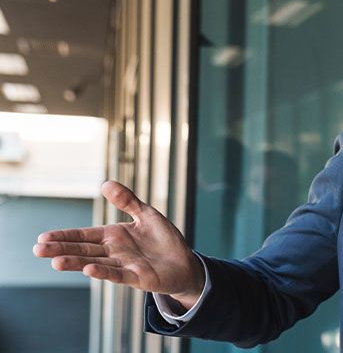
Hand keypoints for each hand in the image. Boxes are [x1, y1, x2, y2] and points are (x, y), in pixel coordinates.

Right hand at [33, 180, 204, 309]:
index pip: (84, 236)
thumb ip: (127, 201)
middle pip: (83, 250)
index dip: (64, 236)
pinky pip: (119, 275)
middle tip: (37, 250)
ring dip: (76, 263)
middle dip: (61, 250)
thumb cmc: (164, 240)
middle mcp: (114, 252)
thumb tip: (105, 184)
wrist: (185, 263)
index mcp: (113, 236)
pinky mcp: (139, 277)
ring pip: (96, 264)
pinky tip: (89, 270)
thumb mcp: (146, 215)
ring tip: (55, 262)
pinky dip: (104, 273)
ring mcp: (124, 266)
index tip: (43, 238)